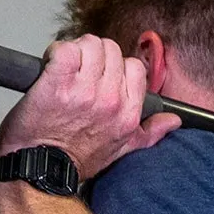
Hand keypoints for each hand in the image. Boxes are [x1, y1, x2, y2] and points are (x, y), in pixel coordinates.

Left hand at [0, 35, 180, 181]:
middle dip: (94, 58)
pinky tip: (51, 68)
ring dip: (76, 53)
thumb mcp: (120, 150)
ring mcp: (84, 91)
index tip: (100, 79)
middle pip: (111, 50)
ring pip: (90, 44)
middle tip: (79, 76)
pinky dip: (55, 53)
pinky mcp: (58, 81)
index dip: (115, 68)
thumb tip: (172, 121)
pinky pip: (65, 49)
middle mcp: (110, 101)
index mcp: (127, 115)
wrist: (41, 169)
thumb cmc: (76, 160)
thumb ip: (149, 133)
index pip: (134, 67)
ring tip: (66, 72)